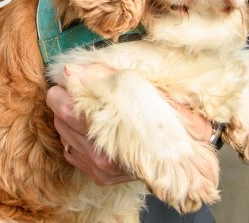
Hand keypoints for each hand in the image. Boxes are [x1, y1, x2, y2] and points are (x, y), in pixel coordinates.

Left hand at [45, 63, 214, 184]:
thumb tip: (71, 70)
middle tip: (79, 89)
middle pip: (60, 118)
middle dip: (64, 99)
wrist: (188, 161)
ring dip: (69, 118)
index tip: (74, 78)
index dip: (66, 86)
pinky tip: (93, 129)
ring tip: (89, 108)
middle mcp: (100, 154)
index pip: (65, 105)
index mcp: (109, 130)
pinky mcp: (99, 177)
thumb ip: (104, 76)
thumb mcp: (142, 87)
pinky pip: (71, 152)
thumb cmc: (170, 119)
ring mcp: (98, 168)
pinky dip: (75, 137)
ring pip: (62, 134)